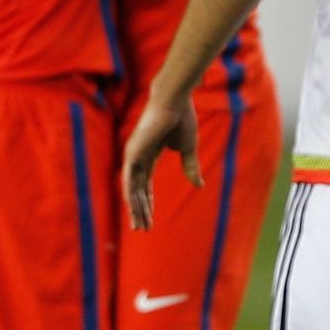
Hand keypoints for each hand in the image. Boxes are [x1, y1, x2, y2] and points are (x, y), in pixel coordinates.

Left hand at [122, 91, 200, 230]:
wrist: (175, 101)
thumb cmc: (182, 119)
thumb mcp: (188, 148)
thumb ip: (190, 166)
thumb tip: (199, 185)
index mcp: (149, 155)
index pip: (145, 185)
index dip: (148, 202)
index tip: (150, 219)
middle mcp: (138, 157)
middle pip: (137, 190)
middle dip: (140, 210)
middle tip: (142, 229)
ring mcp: (133, 154)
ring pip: (132, 188)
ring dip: (136, 208)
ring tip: (139, 226)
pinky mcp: (133, 152)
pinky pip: (129, 178)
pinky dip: (131, 194)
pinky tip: (133, 209)